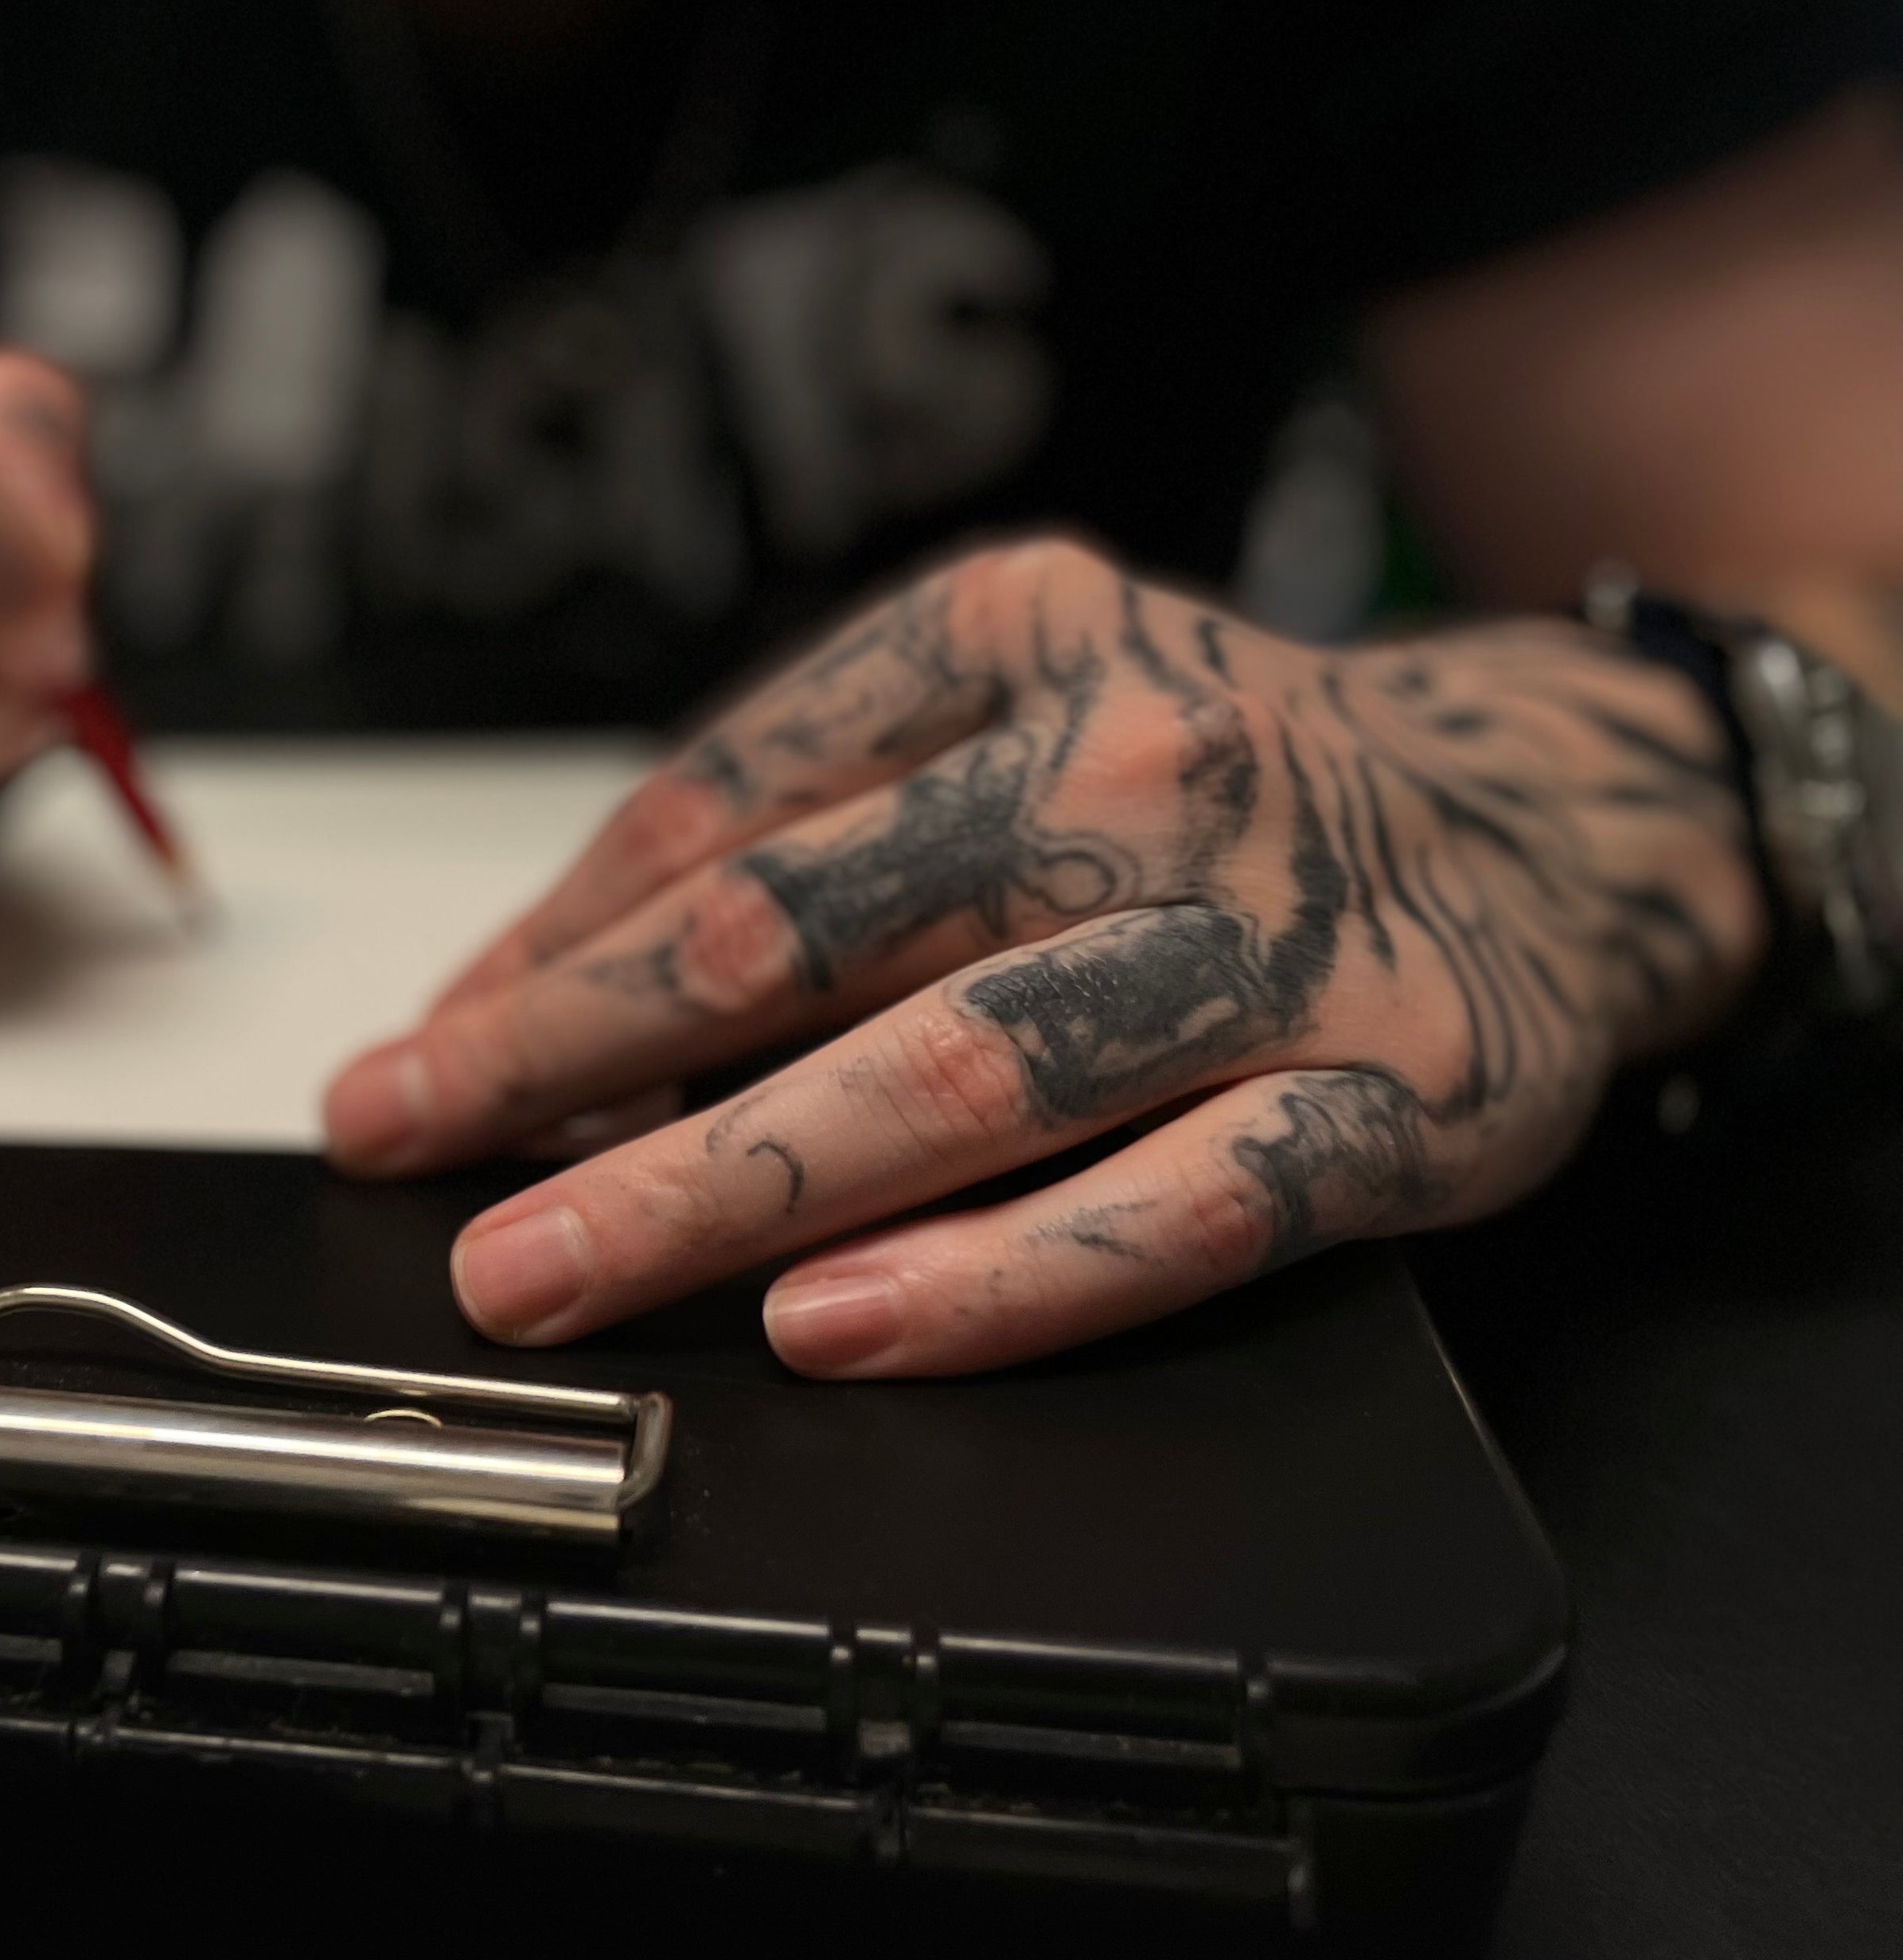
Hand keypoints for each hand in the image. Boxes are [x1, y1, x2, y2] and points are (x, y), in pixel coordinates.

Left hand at [324, 538, 1767, 1374]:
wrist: (1552, 818)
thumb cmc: (1209, 790)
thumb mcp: (1006, 712)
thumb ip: (791, 818)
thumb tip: (521, 988)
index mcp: (1017, 633)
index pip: (720, 808)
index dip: (542, 950)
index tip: (419, 1064)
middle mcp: (1141, 760)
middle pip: (798, 932)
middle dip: (568, 1066)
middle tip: (406, 1159)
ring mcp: (1276, 932)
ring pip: (960, 1074)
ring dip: (725, 1184)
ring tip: (554, 1267)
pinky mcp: (1403, 1094)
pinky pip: (1182, 1208)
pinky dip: (1001, 1279)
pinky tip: (840, 1327)